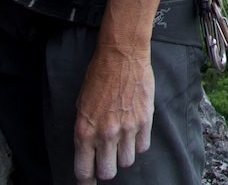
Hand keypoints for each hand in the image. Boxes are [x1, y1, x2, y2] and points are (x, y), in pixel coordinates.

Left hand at [72, 43, 154, 182]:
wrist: (122, 56)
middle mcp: (105, 134)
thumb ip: (85, 131)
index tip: (88, 181)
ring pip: (127, 162)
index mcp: (84, 131)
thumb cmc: (98, 77)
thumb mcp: (81, 106)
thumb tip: (89, 152)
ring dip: (123, 155)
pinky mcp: (145, 121)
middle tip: (107, 159)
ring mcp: (127, 129)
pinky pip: (143, 147)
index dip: (86, 180)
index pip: (84, 171)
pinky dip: (138, 143)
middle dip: (106, 168)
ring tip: (122, 141)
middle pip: (108, 172)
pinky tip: (134, 131)